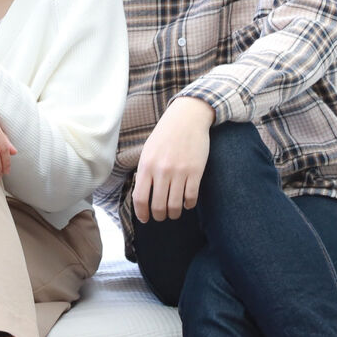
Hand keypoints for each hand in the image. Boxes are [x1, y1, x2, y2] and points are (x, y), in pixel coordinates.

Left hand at [132, 97, 214, 222]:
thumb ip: (145, 171)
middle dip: (159, 216)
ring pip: (175, 205)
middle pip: (158, 206)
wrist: (187, 118)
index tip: (145, 218)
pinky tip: (186, 202)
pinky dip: (188, 204)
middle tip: (161, 216)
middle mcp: (162, 170)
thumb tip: (142, 195)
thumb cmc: (165, 135)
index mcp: (146, 165)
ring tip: (174, 212)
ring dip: (174, 213)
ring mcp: (179, 172)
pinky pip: (191, 197)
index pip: (140, 198)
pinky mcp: (196, 172)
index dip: (142, 213)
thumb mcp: (148, 150)